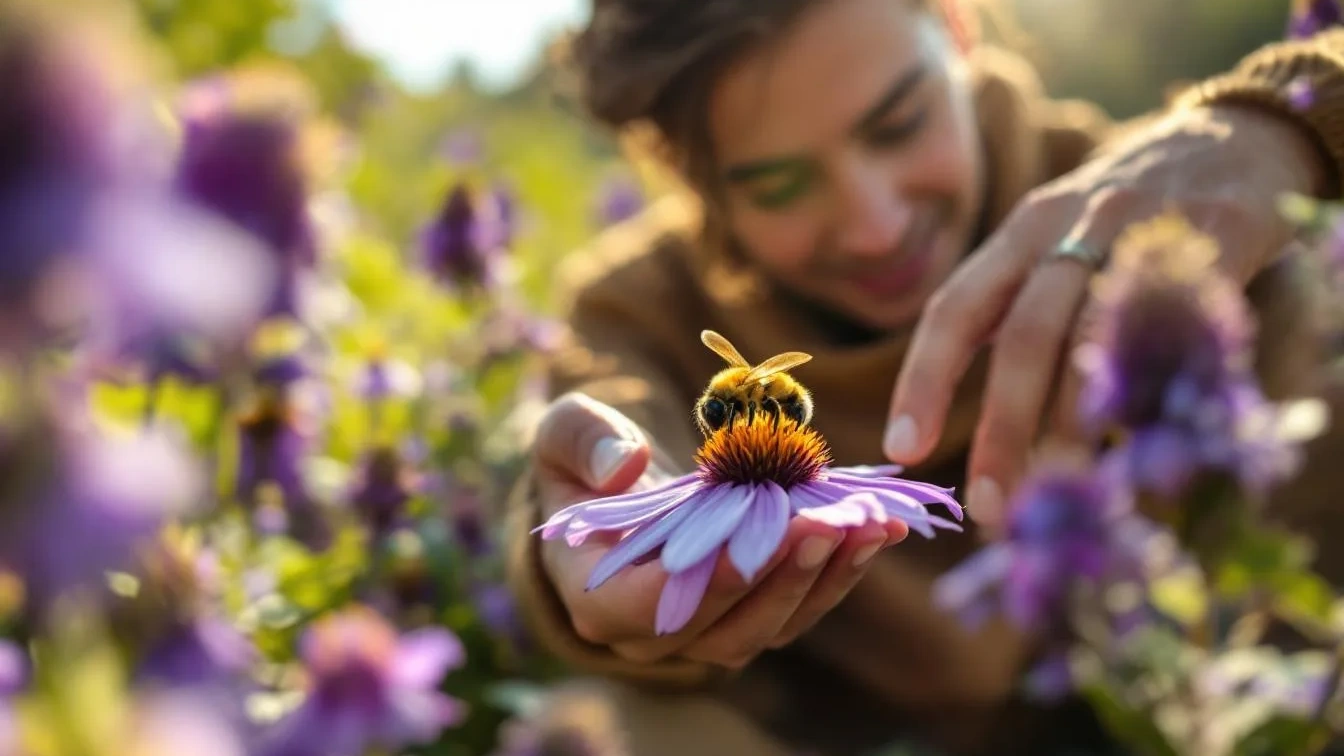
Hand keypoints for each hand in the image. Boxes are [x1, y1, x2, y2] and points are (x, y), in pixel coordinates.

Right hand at [533, 392, 908, 668]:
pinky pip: (802, 605)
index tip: (752, 546)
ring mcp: (710, 628)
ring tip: (869, 523)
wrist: (611, 493)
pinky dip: (843, 568)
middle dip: (781, 578)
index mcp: (598, 598)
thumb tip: (626, 465)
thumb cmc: (581, 462)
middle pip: (726, 629)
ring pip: (774, 626)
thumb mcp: (563, 434)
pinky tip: (879, 526)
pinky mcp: (753, 610)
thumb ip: (583, 441)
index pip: (651, 609)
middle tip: (826, 524)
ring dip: (825, 578)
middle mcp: (656, 633)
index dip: (705, 583)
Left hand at [882, 103, 1326, 535]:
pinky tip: (1141, 444)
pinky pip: (1177, 331)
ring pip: (1098, 340)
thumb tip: (995, 434)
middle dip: (1001, 427)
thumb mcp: (1055, 245)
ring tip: (1061, 490)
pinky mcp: (1217, 242)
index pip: (955, 307)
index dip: (924, 379)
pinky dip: (1154, 389)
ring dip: (1074, 426)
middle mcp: (1072, 225)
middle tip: (990, 506)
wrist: (1235, 140)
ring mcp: (1144, 233)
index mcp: (1020, 232)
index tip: (901, 448)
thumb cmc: (1123, 221)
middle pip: (1025, 335)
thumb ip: (1017, 316)